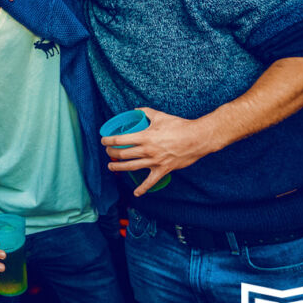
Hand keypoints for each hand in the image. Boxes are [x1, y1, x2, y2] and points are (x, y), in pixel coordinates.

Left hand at [102, 107, 217, 196]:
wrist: (198, 138)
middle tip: (108, 152)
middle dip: (111, 153)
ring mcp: (155, 162)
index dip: (108, 141)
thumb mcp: (160, 116)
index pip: (120, 140)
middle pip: (123, 154)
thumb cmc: (179, 126)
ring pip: (131, 167)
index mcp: (145, 137)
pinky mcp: (163, 170)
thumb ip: (146, 112)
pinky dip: (143, 189)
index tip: (104, 141)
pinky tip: (136, 193)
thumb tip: (135, 110)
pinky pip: (151, 182)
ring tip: (111, 166)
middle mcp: (148, 150)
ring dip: (118, 168)